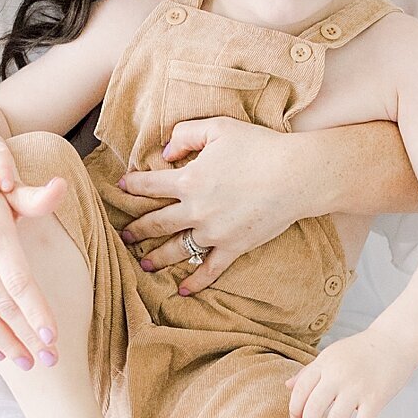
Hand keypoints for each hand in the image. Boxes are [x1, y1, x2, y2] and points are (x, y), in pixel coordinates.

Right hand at [0, 168, 66, 366]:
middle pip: (3, 305)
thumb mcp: (5, 193)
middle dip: (28, 336)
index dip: (36, 311)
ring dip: (6, 344)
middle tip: (51, 359)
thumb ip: (35, 199)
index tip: (53, 336)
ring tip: (29, 362)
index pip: (18, 280)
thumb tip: (61, 187)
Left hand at [116, 115, 301, 295]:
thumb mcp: (218, 128)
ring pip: (176, 250)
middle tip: (124, 234)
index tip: (122, 187)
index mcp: (188, 180)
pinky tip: (182, 289)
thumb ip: (185, 134)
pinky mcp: (234, 247)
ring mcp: (213, 233)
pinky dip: (195, 282)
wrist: (295, 176)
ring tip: (143, 263)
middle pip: (156, 222)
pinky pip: (209, 269)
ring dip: (156, 258)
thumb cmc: (258, 147)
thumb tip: (165, 152)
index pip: (149, 185)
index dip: (132, 185)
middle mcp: (195, 210)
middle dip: (137, 229)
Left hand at [286, 327, 414, 417]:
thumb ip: (309, 371)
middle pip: (313, 408)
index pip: (300, 389)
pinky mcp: (376, 398)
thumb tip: (287, 386)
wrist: (394, 341)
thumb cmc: (361, 350)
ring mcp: (358, 387)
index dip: (294, 408)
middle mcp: (338, 375)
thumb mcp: (331, 354)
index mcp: (325, 363)